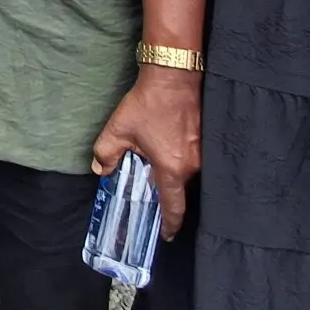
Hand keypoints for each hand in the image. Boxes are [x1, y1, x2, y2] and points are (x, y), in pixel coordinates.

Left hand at [90, 65, 201, 239]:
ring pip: (188, 173)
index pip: (174, 207)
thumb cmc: (148, 103)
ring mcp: (203, 151)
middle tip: (154, 197)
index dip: (169, 224)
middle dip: (168, 195)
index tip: (166, 234)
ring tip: (159, 168)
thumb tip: (102, 170)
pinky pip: (195, 158)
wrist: (175, 75)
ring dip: (175, 174)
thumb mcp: (118, 129)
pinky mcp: (207, 138)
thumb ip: (106, 153)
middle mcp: (193, 165)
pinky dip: (182, 160)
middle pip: (181, 189)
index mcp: (172, 168)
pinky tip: (171, 149)